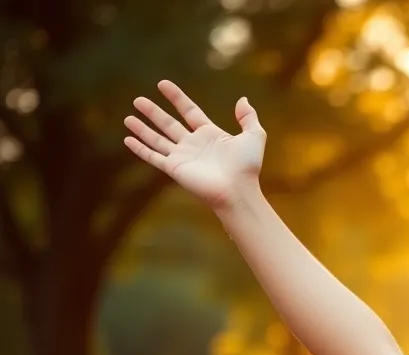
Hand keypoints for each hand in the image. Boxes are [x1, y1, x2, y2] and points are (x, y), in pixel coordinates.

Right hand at [123, 80, 265, 210]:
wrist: (237, 190)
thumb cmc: (247, 166)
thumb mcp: (254, 136)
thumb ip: (249, 117)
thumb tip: (243, 99)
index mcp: (210, 134)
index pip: (189, 111)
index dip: (176, 98)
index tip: (163, 84)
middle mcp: (193, 144)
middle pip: (169, 124)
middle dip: (153, 112)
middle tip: (137, 100)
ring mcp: (182, 157)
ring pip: (157, 139)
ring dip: (142, 129)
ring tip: (127, 117)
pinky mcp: (174, 168)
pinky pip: (153, 156)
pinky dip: (139, 148)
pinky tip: (127, 139)